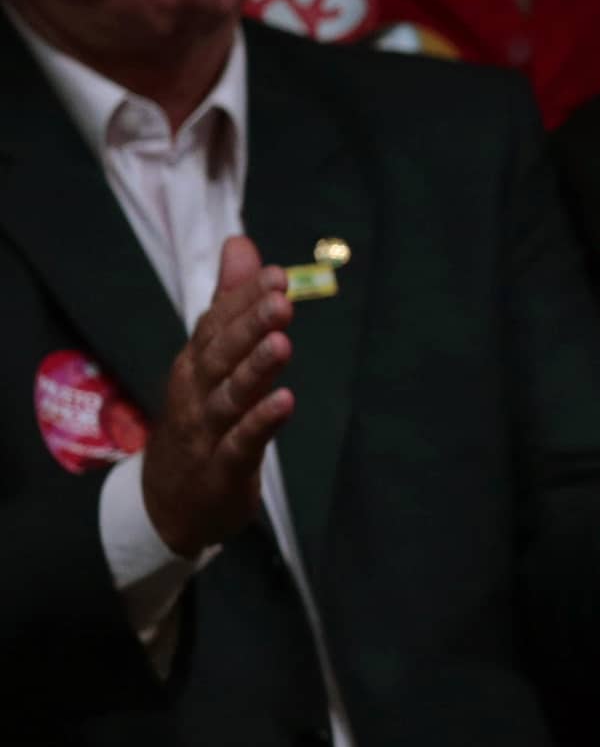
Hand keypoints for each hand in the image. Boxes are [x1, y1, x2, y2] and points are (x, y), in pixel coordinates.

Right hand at [138, 235, 295, 553]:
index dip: (244, 300)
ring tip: (282, 344)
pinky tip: (284, 403)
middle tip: (281, 301)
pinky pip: (241, 443)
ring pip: (229, 397)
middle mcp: (196, 393)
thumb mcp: (212, 360)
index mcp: (195, 365)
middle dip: (249, 327)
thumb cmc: (200, 420)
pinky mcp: (222, 468)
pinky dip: (260, 423)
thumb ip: (230, 303)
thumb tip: (241, 243)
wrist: (168, 503)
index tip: (277, 275)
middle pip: (220, 356)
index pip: (216, 325)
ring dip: (255, 370)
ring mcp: (206, 432)